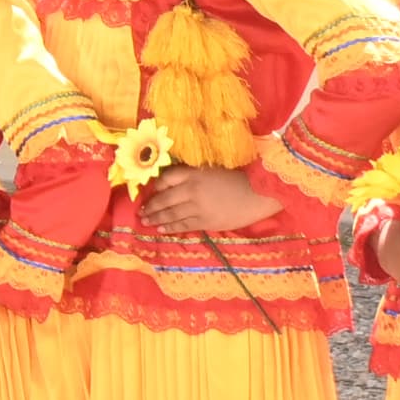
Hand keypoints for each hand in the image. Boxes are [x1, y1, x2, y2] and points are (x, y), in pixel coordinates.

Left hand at [141, 164, 280, 234]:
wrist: (259, 194)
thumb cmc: (238, 179)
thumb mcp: (212, 170)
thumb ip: (192, 175)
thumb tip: (172, 183)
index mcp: (193, 174)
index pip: (166, 178)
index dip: (156, 186)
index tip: (150, 191)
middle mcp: (191, 190)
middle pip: (164, 198)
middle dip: (151, 206)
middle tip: (140, 211)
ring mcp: (197, 207)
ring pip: (171, 214)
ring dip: (156, 218)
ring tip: (145, 221)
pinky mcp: (206, 222)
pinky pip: (183, 225)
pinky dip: (170, 227)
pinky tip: (161, 229)